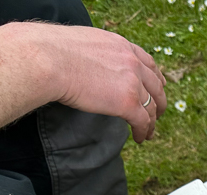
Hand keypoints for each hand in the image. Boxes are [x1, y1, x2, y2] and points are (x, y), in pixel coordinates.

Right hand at [17, 22, 166, 142]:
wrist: (46, 59)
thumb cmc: (50, 51)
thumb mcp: (83, 44)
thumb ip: (96, 54)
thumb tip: (89, 64)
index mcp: (122, 46)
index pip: (148, 62)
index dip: (156, 78)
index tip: (159, 86)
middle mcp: (132, 62)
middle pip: (156, 86)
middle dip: (160, 101)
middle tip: (158, 113)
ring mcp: (133, 83)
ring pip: (151, 106)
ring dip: (152, 121)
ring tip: (149, 131)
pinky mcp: (128, 103)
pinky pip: (142, 121)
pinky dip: (144, 131)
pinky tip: (140, 138)